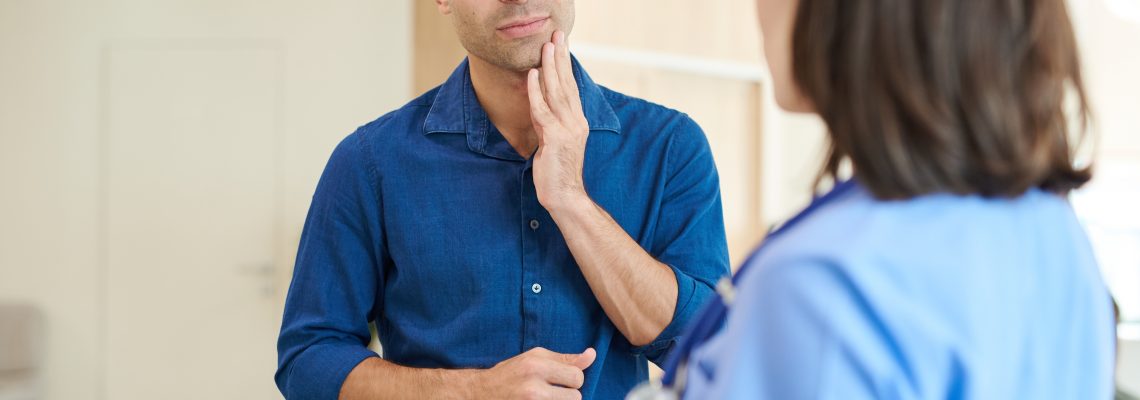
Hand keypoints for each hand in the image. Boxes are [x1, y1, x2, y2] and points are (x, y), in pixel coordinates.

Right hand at [472, 347, 596, 399]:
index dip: (573, 380)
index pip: (577, 375)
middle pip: (576, 397)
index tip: (561, 381)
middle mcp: (533, 386)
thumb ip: (564, 359)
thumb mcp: (533, 359)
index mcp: (536, 365)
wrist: (478, 394)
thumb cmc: (509, 375)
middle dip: (569, 396)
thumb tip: (592, 354)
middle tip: (552, 394)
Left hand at [528, 30, 591, 213]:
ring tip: (545, 47)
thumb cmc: (558, 173)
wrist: (566, 197)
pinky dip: (536, 91)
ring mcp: (567, 130)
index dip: (565, 65)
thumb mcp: (554, 142)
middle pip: (566, 84)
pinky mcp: (555, 138)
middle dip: (560, 58)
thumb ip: (549, 123)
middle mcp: (576, 122)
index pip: (571, 88)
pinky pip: (543, 110)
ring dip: (549, 67)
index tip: (561, 45)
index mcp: (578, 122)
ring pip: (556, 92)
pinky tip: (532, 74)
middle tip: (556, 35)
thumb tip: (540, 105)